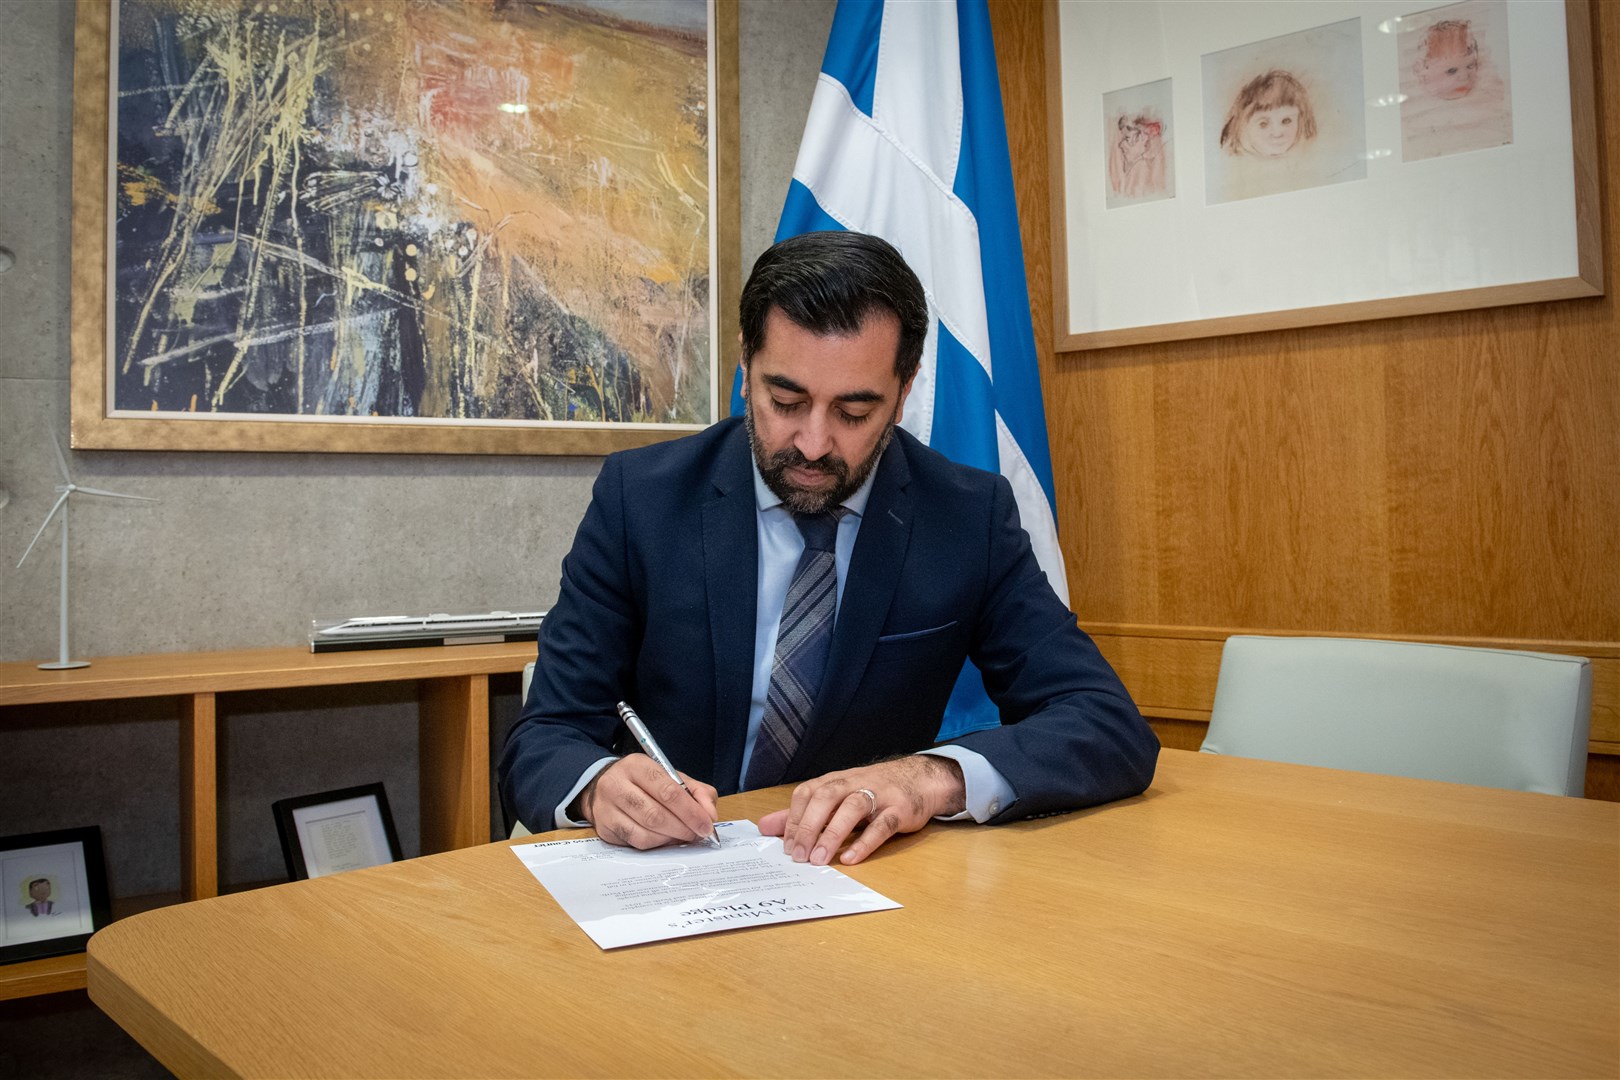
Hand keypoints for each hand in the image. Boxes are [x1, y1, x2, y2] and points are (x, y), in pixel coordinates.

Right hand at [581, 755, 719, 849]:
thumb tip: (710, 815)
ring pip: (645, 832)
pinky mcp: (604, 828)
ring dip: (670, 838)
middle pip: (655, 814)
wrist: (603, 786)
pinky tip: (664, 838)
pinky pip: (636, 843)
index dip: (691, 811)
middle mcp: (617, 785)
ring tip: (682, 835)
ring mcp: (607, 808)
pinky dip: (656, 844)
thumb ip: (697, 792)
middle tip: (697, 834)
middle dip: (682, 828)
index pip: (668, 791)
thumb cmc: (644, 783)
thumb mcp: (670, 777)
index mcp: (637, 766)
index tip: (706, 824)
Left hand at [758, 755, 964, 866]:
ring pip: (853, 808)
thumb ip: (801, 814)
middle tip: (798, 855)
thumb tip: (765, 827)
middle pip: (826, 797)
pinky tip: (850, 859)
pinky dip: (865, 842)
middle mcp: (854, 784)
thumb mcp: (835, 798)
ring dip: (833, 834)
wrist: (919, 779)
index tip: (785, 846)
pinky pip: (881, 825)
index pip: (807, 793)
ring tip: (819, 860)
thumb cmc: (871, 790)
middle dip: (808, 826)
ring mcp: (879, 796)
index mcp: (835, 781)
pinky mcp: (899, 810)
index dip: (794, 818)